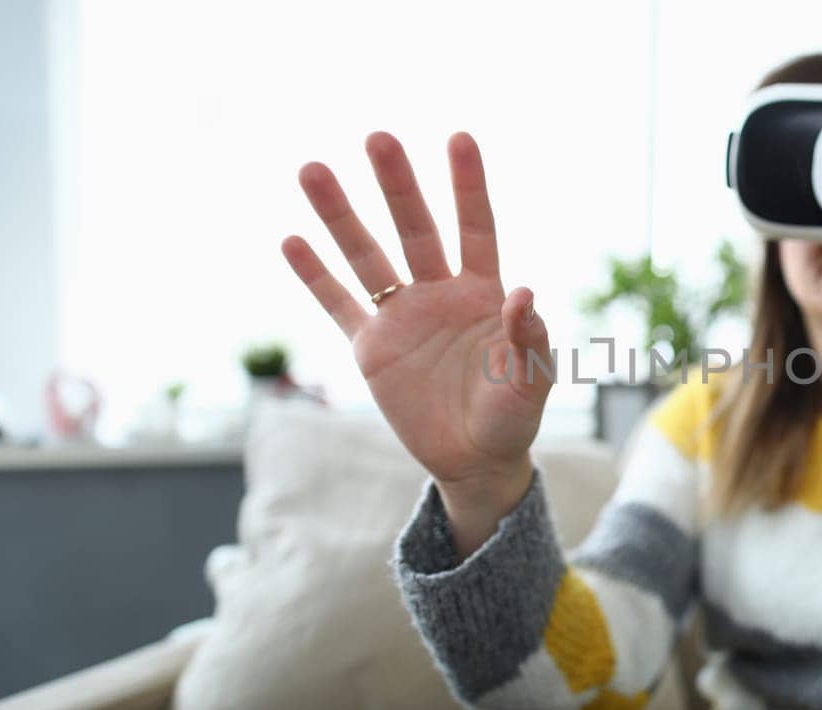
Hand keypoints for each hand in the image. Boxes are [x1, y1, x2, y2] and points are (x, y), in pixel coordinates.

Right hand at [281, 132, 552, 508]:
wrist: (475, 460)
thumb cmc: (512, 417)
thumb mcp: (530, 380)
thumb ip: (528, 336)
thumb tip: (524, 292)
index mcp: (484, 292)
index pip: (476, 227)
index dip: (467, 185)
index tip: (459, 138)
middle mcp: (439, 293)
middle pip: (415, 228)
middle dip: (397, 185)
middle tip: (378, 137)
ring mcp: (402, 317)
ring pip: (367, 256)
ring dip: (340, 215)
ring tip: (312, 170)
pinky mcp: (371, 348)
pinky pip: (338, 305)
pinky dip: (315, 276)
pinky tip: (291, 240)